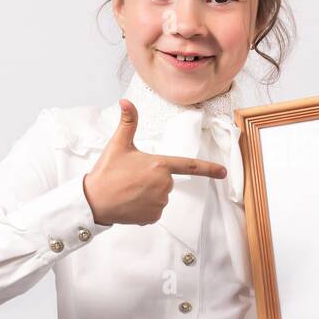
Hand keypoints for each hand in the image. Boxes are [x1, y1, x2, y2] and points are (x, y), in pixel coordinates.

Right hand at [82, 98, 226, 226]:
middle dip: (152, 179)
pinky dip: (144, 208)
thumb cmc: (107, 172)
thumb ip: (128, 122)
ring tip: (128, 190)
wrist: (94, 201)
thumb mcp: (118, 144)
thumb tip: (126, 102)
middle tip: (130, 178)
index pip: (189, 165)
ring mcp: (160, 202)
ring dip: (148, 194)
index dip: (209, 169)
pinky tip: (130, 203)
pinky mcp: (154, 217)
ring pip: (160, 196)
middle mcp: (164, 184)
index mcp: (159, 164)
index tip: (224, 172)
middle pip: (166, 180)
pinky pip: (154, 210)